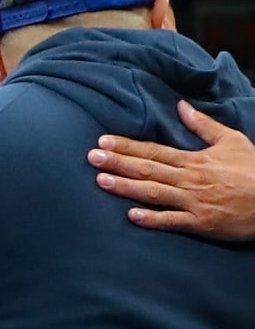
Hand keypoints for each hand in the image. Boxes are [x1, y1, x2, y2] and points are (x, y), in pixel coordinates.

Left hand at [89, 101, 254, 239]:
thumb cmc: (254, 169)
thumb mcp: (231, 141)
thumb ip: (203, 125)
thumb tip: (180, 105)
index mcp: (194, 160)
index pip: (153, 151)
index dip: (127, 146)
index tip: (103, 141)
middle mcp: (189, 179)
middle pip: (147, 169)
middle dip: (117, 163)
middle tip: (91, 158)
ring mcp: (194, 202)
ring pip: (154, 193)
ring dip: (126, 187)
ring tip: (101, 181)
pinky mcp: (202, 223)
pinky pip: (173, 221)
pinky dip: (152, 219)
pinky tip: (131, 216)